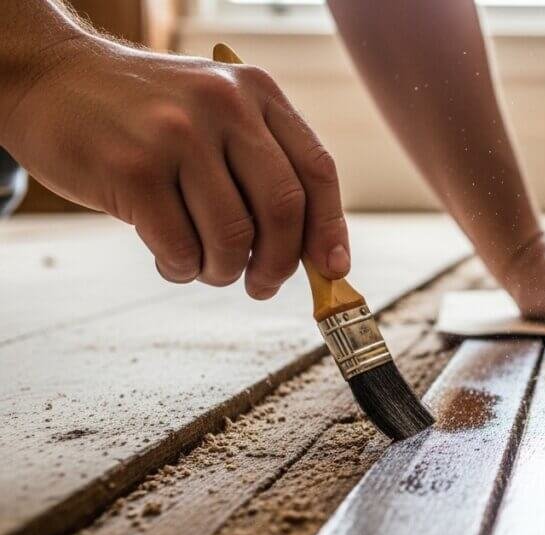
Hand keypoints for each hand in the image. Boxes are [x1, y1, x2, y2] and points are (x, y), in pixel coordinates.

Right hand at [1, 34, 349, 298]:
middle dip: (280, 263)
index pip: (316, 170)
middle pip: (284, 209)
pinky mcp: (132, 170)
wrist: (51, 79)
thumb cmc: (145, 114)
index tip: (331, 268)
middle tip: (262, 285)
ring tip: (206, 266)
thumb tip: (314, 252)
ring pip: (234, 236)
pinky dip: (183, 268)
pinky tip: (171, 258)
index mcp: (256, 93)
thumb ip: (261, 165)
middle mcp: (224, 106)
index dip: (329, 228)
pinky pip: (181, 247)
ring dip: (224, 270)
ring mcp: (177, 135)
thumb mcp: (215, 112)